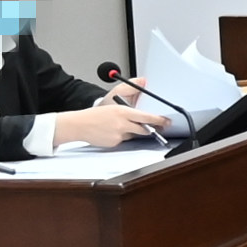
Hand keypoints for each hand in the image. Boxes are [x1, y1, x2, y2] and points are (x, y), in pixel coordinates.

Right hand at [44, 102, 165, 148]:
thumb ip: (128, 110)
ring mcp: (119, 134)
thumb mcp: (113, 104)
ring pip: (133, 134)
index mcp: (123, 111)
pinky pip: (124, 140)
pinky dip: (121, 136)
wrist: (79, 124)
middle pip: (144, 128)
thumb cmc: (95, 114)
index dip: (158, 120)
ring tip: (117, 125)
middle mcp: (123, 123)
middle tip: (158, 128)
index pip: (146, 116)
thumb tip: (142, 114)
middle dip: (150, 129)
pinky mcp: (115, 142)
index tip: (167, 121)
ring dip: (131, 131)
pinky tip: (110, 132)